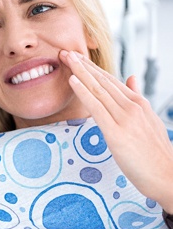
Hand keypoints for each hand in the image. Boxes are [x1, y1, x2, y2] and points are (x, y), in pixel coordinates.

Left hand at [59, 50, 172, 212]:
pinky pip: (96, 108)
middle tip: (67, 52)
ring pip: (98, 89)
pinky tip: (72, 80)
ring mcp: (124, 118)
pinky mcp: (116, 133)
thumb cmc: (156, 152)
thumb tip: (131, 78)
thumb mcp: (150, 119)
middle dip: (83, 65)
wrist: (168, 176)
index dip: (93, 68)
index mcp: (138, 103)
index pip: (111, 80)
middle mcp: (132, 106)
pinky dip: (83, 92)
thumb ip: (137, 97)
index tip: (79, 58)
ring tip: (67, 58)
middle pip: (102, 80)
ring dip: (80, 72)